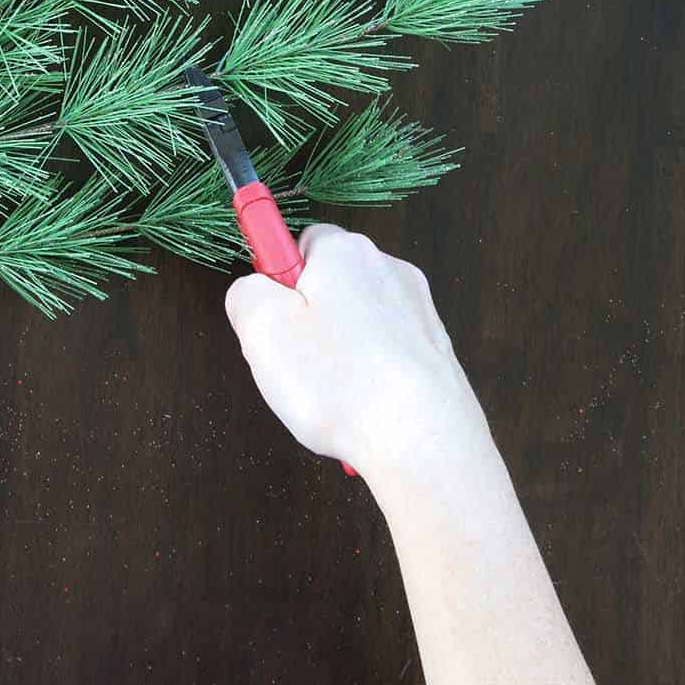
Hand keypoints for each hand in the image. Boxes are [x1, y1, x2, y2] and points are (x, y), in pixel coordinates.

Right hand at [225, 224, 489, 485]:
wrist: (425, 443)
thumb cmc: (338, 379)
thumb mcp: (261, 328)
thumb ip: (246, 292)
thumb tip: (256, 290)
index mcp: (346, 250)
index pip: (301, 241)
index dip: (279, 280)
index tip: (276, 322)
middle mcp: (390, 268)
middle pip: (331, 284)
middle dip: (308, 320)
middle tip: (296, 366)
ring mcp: (422, 312)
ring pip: (359, 323)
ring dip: (340, 352)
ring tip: (333, 397)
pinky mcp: (439, 352)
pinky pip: (387, 354)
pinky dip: (371, 376)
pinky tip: (365, 410)